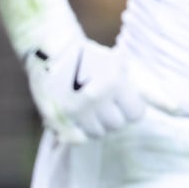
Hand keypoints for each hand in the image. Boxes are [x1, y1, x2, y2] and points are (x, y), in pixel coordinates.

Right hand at [22, 33, 146, 144]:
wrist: (52, 49)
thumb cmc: (87, 54)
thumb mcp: (115, 62)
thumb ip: (127, 83)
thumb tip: (136, 104)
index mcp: (113, 82)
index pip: (135, 113)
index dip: (132, 110)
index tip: (127, 105)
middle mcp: (95, 98)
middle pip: (116, 125)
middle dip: (115, 117)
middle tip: (108, 107)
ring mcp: (75, 109)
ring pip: (97, 133)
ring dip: (98, 125)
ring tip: (93, 112)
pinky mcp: (57, 116)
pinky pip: (76, 137)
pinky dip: (80, 132)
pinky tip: (81, 121)